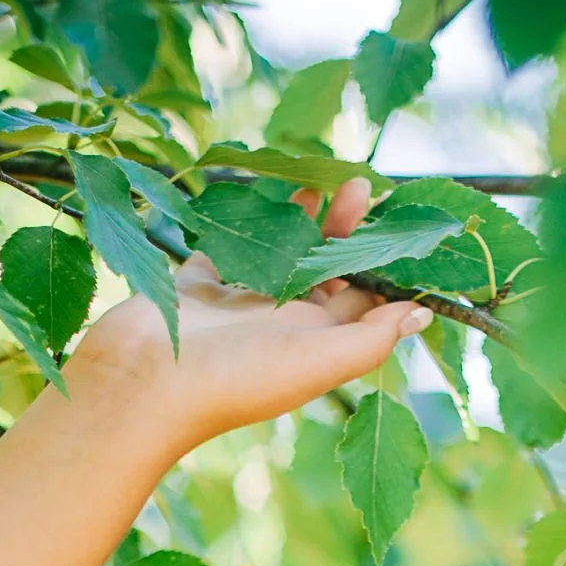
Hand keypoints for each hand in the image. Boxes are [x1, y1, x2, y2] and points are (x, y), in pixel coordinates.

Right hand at [73, 177, 432, 454]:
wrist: (143, 384)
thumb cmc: (235, 379)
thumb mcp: (316, 362)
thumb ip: (369, 339)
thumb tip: (423, 316)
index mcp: (312, 345)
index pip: (362, 305)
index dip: (386, 270)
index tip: (407, 227)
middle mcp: (278, 326)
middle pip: (323, 272)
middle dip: (346, 232)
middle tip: (364, 186)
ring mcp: (235, 305)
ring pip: (276, 254)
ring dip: (301, 220)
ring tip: (322, 181)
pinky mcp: (195, 285)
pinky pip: (225, 246)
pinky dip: (241, 223)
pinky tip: (260, 190)